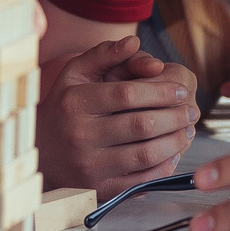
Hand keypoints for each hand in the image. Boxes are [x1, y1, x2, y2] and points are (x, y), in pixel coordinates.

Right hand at [39, 36, 199, 197]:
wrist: (38, 153)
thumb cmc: (63, 107)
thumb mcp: (74, 74)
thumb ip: (104, 54)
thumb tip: (135, 41)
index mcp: (76, 103)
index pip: (127, 94)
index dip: (160, 91)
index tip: (181, 91)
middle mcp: (80, 135)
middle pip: (141, 125)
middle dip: (175, 117)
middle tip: (191, 111)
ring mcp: (90, 165)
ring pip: (145, 155)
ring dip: (175, 142)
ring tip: (188, 131)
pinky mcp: (98, 189)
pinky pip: (140, 181)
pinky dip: (163, 168)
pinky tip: (173, 154)